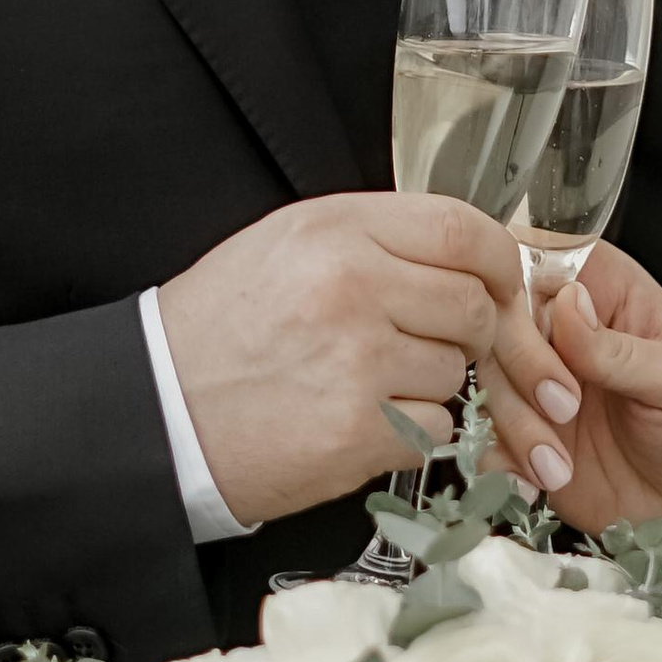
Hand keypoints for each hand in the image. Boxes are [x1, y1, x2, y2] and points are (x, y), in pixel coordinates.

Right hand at [158, 193, 527, 526]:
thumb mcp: (284, 246)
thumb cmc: (217, 332)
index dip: (499, 261)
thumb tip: (464, 253)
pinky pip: (435, 427)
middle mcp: (350, 285)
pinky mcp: (359, 429)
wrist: (158, 411)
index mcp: (334, 229)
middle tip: (427, 342)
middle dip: (469, 331)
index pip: (462, 231)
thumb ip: (375, 239)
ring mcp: (358, 359)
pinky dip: (410, 432)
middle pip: (474, 304)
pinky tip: (358, 420)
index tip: (503, 282)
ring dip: (430, 383)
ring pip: (456, 369)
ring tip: (366, 382)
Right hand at [484, 244, 661, 582]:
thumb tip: (567, 302)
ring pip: (488, 375)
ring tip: (559, 465)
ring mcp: (535, 377)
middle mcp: (562, 327)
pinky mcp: (518, 427)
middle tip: (567, 409)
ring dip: (517, 425)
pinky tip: (535, 482)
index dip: (526, 287)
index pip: (544, 256)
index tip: (543, 330)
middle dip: (524, 366)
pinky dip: (501, 460)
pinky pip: (482, 431)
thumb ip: (620, 348)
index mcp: (607, 290)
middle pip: (501, 315)